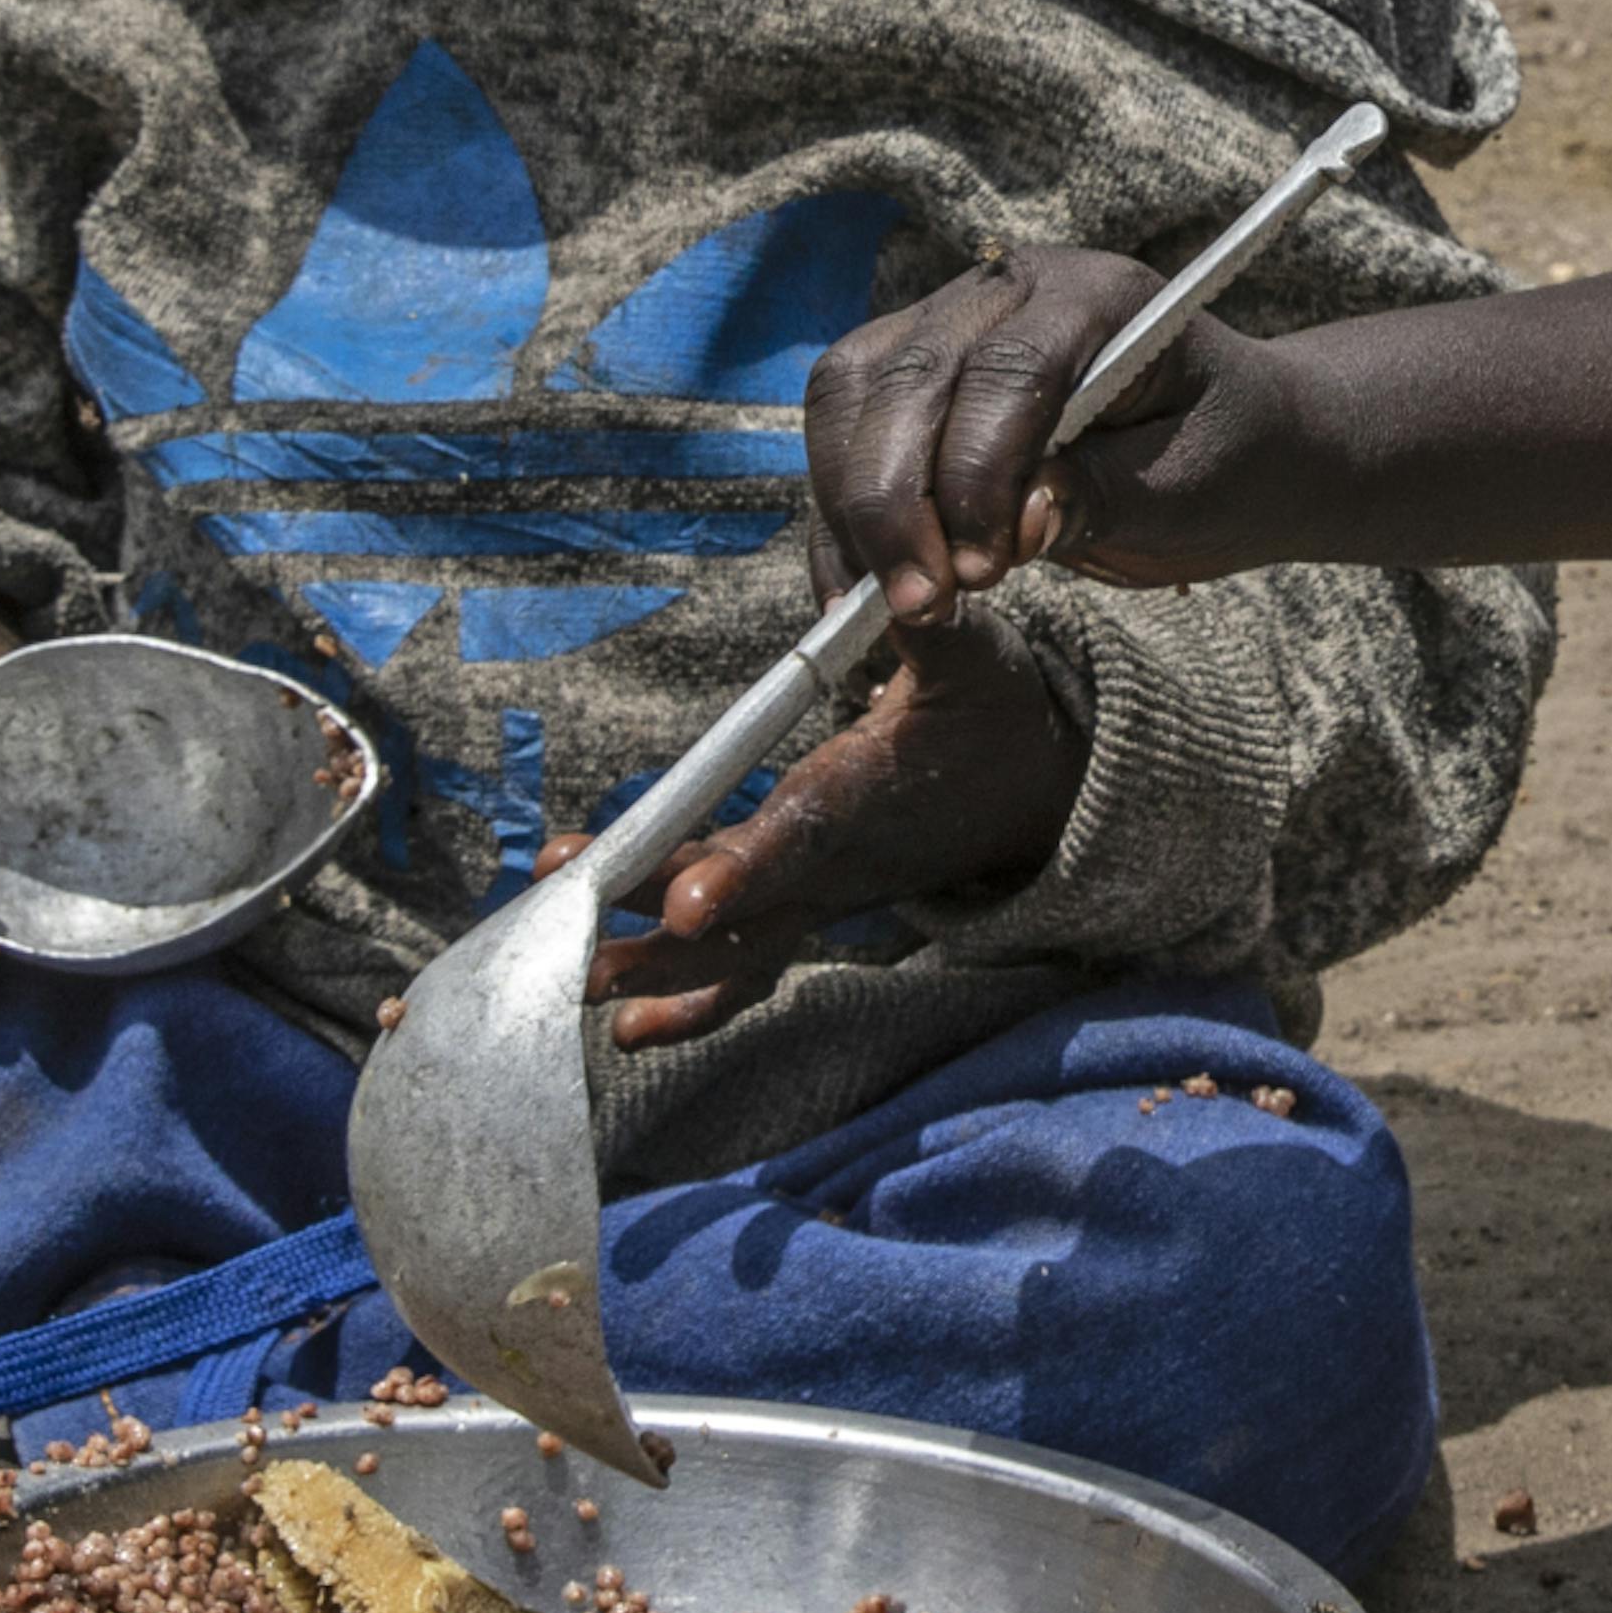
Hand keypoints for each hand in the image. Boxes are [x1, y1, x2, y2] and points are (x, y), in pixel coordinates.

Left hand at [566, 630, 1092, 1048]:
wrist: (1033, 790)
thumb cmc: (994, 711)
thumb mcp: (975, 654)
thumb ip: (927, 623)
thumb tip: (902, 585)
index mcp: (872, 792)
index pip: (805, 834)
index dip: (745, 868)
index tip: (683, 904)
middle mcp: (842, 861)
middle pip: (747, 911)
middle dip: (660, 941)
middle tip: (578, 963)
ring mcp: (822, 893)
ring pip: (737, 945)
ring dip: (656, 972)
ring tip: (579, 988)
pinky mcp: (805, 905)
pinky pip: (745, 965)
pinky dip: (690, 1002)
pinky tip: (628, 1027)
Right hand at [799, 246, 1262, 618]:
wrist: (1229, 440)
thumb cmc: (1224, 456)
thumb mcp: (1189, 487)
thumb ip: (1105, 495)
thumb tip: (1016, 523)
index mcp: (1097, 296)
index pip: (1007, 371)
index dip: (977, 473)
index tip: (979, 572)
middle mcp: (1009, 288)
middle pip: (910, 377)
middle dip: (896, 502)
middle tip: (919, 604)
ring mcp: (949, 320)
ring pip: (852, 392)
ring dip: (852, 506)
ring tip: (888, 605)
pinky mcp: (910, 370)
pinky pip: (841, 429)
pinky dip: (838, 515)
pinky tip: (852, 591)